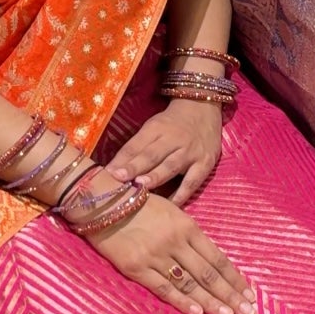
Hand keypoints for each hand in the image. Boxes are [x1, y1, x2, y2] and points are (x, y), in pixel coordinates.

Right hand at [87, 191, 255, 313]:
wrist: (102, 200)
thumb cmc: (138, 203)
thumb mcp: (171, 211)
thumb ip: (189, 235)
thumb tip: (208, 259)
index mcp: (187, 226)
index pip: (217, 258)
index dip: (234, 278)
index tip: (249, 293)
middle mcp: (176, 242)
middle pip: (208, 274)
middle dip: (230, 295)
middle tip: (248, 313)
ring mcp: (156, 255)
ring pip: (190, 284)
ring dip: (211, 302)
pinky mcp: (136, 267)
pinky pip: (163, 288)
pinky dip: (182, 301)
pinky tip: (198, 313)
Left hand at [108, 99, 222, 204]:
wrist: (203, 108)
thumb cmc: (172, 123)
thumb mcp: (153, 127)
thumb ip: (136, 148)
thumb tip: (114, 170)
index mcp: (157, 128)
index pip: (137, 144)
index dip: (122, 159)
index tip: (108, 172)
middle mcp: (174, 139)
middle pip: (153, 154)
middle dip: (136, 167)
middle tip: (120, 178)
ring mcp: (191, 152)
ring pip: (171, 166)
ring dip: (156, 177)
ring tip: (142, 187)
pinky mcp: (206, 163)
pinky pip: (193, 181)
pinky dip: (182, 194)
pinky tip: (171, 205)